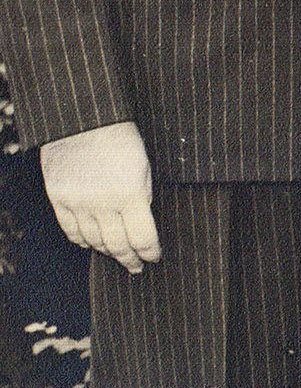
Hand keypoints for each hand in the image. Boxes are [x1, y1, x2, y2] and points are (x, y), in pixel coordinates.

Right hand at [42, 121, 158, 273]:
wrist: (85, 120)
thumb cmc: (121, 139)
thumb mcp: (144, 168)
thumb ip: (142, 198)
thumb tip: (140, 225)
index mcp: (130, 194)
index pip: (142, 237)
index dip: (150, 251)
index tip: (154, 257)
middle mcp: (102, 203)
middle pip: (117, 244)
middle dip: (129, 259)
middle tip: (136, 267)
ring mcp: (77, 202)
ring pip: (92, 241)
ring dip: (106, 251)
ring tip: (117, 256)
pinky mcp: (59, 198)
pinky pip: (70, 230)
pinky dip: (81, 240)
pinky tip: (90, 244)